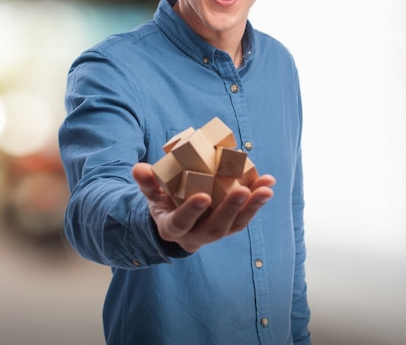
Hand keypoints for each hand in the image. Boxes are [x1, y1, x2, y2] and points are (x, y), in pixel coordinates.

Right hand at [132, 162, 274, 252]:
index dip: (190, 211)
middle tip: (243, 190)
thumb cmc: (163, 202)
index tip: (202, 196)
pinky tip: (266, 185)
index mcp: (171, 228)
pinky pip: (244, 218)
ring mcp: (213, 234)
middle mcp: (194, 236)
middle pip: (214, 228)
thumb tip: (139, 168)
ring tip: (265, 187)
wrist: (175, 221)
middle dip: (230, 210)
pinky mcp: (228, 228)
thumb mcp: (151, 194)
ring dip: (251, 207)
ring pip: (234, 226)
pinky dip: (256, 203)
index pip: (180, 223)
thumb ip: (147, 183)